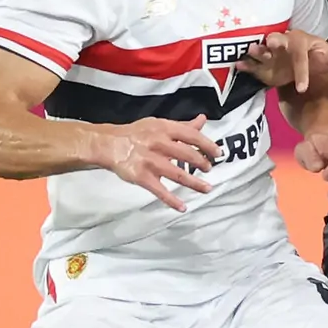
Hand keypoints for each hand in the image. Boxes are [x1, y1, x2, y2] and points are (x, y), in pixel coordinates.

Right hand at [99, 115, 219, 211]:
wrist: (109, 144)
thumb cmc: (137, 134)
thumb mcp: (159, 125)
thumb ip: (182, 126)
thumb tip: (202, 120)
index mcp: (164, 129)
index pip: (192, 136)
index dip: (207, 145)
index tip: (218, 153)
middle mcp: (158, 144)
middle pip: (187, 155)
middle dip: (202, 164)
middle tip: (209, 169)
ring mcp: (150, 161)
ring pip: (178, 174)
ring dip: (195, 183)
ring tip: (207, 188)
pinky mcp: (141, 177)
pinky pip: (160, 191)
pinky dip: (172, 200)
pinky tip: (183, 207)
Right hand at [242, 30, 327, 93]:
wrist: (303, 66)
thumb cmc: (315, 58)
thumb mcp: (326, 57)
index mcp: (299, 41)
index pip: (300, 53)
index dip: (301, 69)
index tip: (302, 88)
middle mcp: (283, 46)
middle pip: (276, 41)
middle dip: (271, 43)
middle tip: (268, 45)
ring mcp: (271, 57)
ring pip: (262, 52)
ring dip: (256, 52)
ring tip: (250, 51)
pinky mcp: (262, 68)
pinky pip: (252, 66)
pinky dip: (246, 65)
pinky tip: (238, 65)